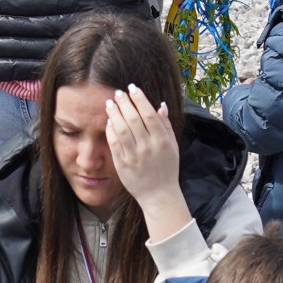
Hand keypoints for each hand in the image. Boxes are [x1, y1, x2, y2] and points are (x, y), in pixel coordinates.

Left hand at [105, 85, 190, 242]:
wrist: (158, 194)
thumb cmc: (167, 168)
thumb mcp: (172, 146)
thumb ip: (166, 125)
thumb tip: (160, 105)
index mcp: (162, 141)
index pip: (149, 114)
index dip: (139, 98)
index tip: (132, 88)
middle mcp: (148, 147)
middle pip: (133, 119)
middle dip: (124, 102)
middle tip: (118, 92)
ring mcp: (134, 156)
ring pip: (121, 129)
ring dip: (114, 113)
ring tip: (110, 103)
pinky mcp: (122, 164)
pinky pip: (114, 144)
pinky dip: (110, 130)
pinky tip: (109, 121)